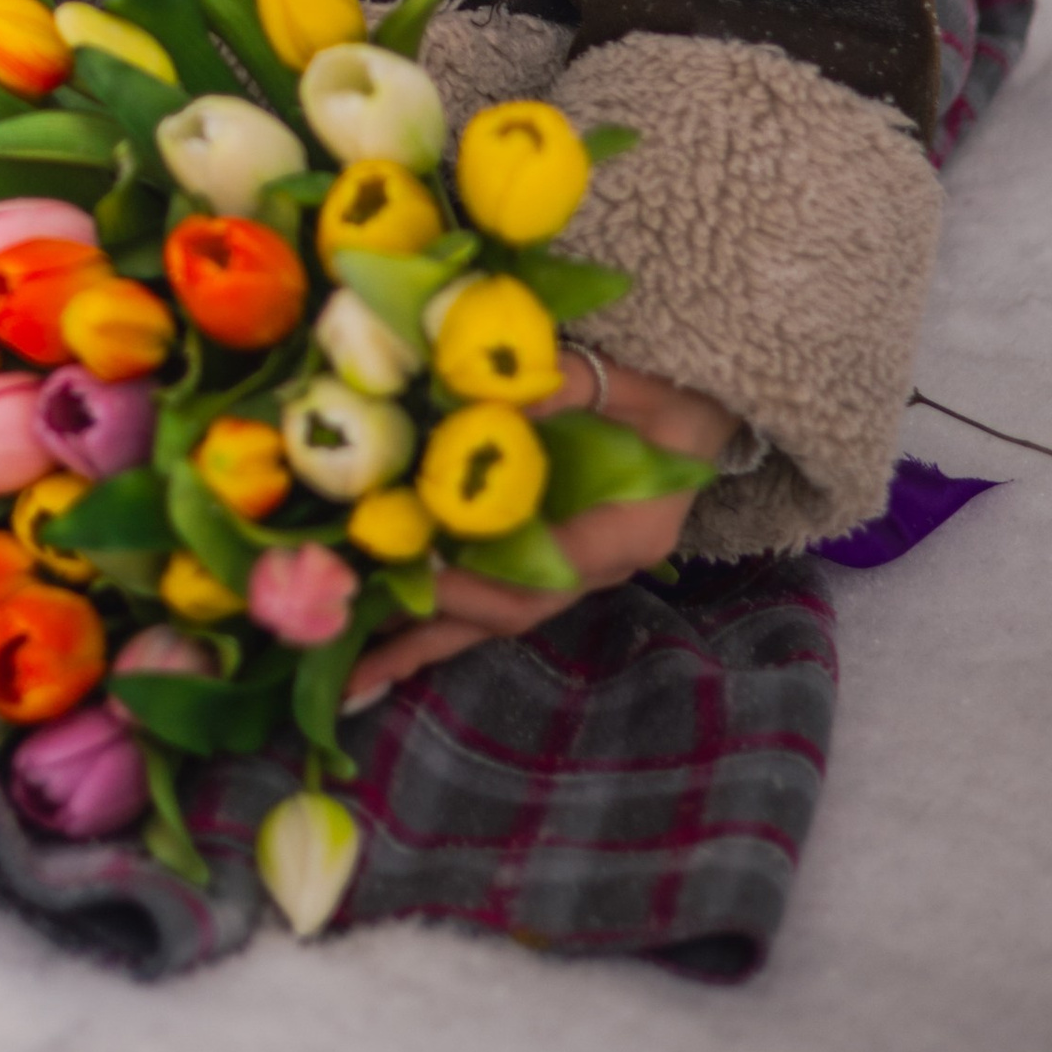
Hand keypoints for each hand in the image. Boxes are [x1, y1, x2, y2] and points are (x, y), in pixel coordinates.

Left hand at [342, 350, 736, 713]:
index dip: (487, 570)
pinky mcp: (552, 571)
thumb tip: (490, 394)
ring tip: (353, 671)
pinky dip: (439, 625)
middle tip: (365, 632)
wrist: (698, 414)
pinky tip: (386, 646)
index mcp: (629, 530)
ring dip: (424, 642)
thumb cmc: (663, 393)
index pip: (552, 567)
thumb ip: (564, 385)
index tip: (425, 564)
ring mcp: (577, 577)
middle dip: (438, 621)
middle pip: (514, 610)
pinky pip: (491, 607)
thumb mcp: (624, 381)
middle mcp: (601, 568)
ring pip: (494, 621)